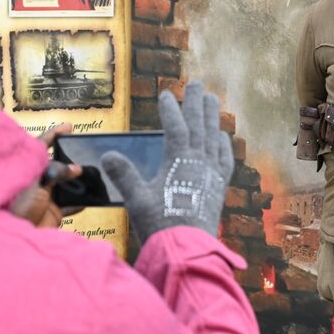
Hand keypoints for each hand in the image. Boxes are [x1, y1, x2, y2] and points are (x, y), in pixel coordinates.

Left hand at [10, 122, 81, 228]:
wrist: (15, 237)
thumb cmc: (15, 208)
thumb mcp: (34, 182)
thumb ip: (55, 171)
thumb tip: (75, 169)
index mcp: (29, 168)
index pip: (42, 145)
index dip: (55, 134)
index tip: (68, 127)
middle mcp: (38, 180)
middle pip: (58, 164)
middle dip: (72, 159)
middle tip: (85, 153)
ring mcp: (47, 196)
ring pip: (67, 184)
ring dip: (79, 182)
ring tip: (92, 176)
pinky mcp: (54, 211)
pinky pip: (71, 204)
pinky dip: (81, 202)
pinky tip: (89, 198)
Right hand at [102, 81, 233, 239]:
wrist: (186, 250)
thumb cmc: (159, 225)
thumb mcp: (136, 199)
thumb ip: (124, 175)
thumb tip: (108, 154)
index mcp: (179, 160)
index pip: (176, 126)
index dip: (171, 108)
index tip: (166, 93)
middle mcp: (200, 162)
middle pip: (200, 125)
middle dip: (197, 102)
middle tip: (197, 83)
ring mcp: (212, 174)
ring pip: (214, 138)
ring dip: (212, 118)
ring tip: (212, 100)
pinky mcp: (219, 188)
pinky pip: (225, 160)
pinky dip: (224, 145)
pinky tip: (223, 138)